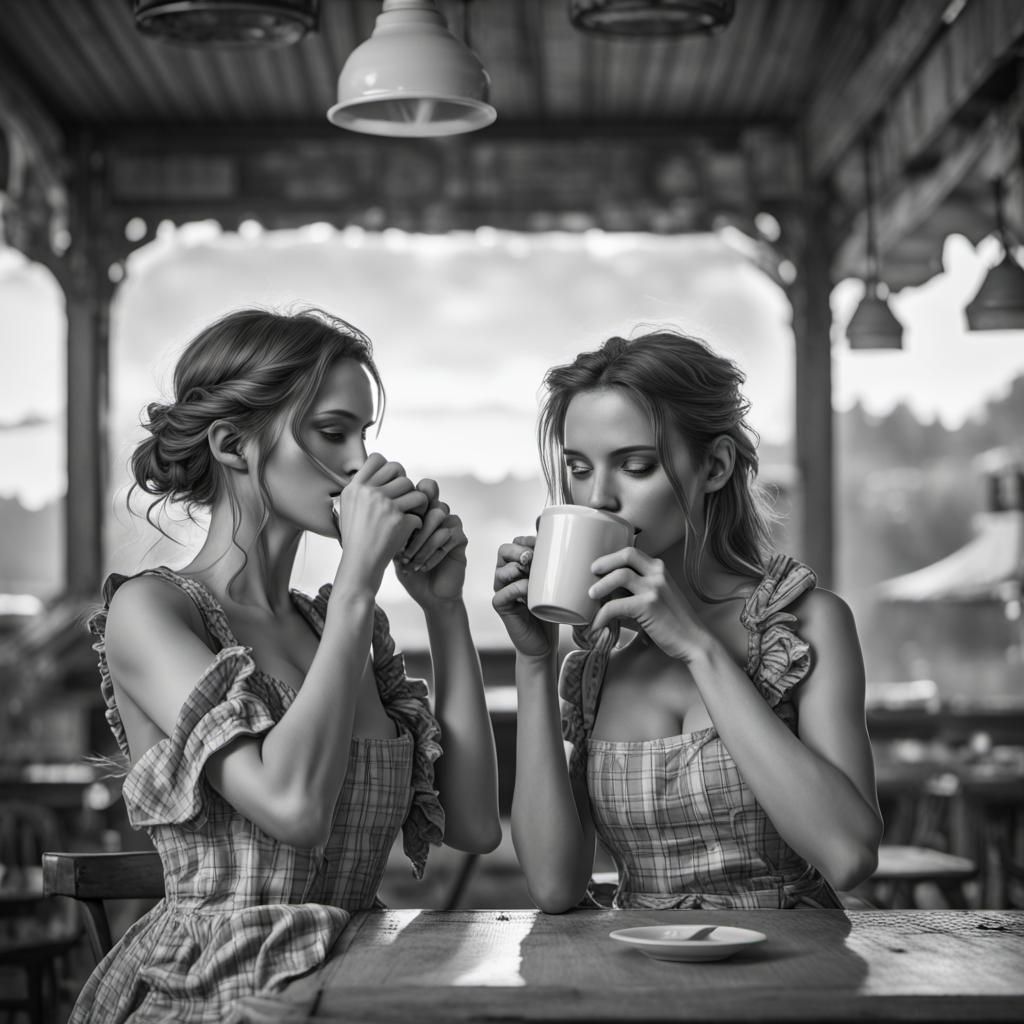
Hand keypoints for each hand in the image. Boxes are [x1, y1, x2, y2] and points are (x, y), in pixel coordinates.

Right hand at [334, 453, 428, 591]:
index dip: (388, 468)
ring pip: (413, 489)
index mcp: (355, 488)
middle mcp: (368, 492)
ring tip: (412, 513)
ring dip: (417, 502)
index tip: (391, 481)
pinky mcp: (399, 520)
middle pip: (399, 470)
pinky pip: (419, 512)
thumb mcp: (348, 508)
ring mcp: (384, 505)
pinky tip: (411, 530)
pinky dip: (418, 522)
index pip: (377, 459)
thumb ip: (362, 490)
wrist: (360, 564)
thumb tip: (380, 471)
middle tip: (404, 498)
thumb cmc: (356, 539)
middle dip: (405, 483)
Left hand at [395, 479, 467, 606]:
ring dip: (420, 542)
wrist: (429, 595)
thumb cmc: (410, 571)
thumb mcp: (395, 549)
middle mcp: (439, 514)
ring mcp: (451, 525)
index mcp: (423, 511)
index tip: (394, 529)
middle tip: (402, 551)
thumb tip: (380, 514)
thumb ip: (393, 530)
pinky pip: (447, 536)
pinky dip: (432, 553)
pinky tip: (422, 567)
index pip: (423, 488)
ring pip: (438, 516)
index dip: (411, 501)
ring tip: (409, 561)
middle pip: (430, 500)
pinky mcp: (461, 539)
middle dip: (412, 527)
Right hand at [492, 536, 557, 657]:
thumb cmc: (552, 610)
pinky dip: (516, 588)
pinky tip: (528, 588)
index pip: (515, 543)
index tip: (542, 542)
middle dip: (518, 550)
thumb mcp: (557, 583)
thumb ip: (558, 565)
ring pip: (501, 570)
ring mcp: (502, 591)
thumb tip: (575, 546)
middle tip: (533, 557)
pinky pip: (502, 593)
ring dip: (517, 567)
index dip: (526, 539)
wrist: (545, 642)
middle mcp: (506, 576)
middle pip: (503, 551)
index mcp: (518, 566)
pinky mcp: (501, 607)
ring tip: (531, 571)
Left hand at [588, 547, 706, 660]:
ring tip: (591, 596)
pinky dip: (603, 614)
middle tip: (592, 573)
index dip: (613, 557)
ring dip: (601, 586)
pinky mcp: (648, 606)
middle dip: (604, 562)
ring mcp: (654, 588)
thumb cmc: (674, 623)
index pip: (632, 552)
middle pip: (626, 556)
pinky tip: (598, 624)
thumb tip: (608, 595)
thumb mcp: (657, 599)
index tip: (600, 566)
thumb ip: (635, 592)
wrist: (693, 641)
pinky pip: (616, 605)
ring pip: (619, 576)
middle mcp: (658, 574)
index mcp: (660, 570)